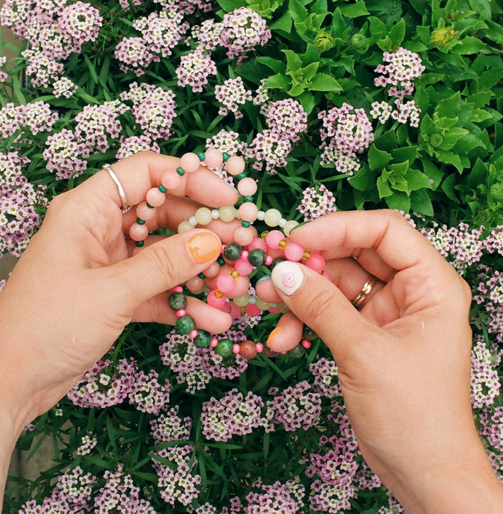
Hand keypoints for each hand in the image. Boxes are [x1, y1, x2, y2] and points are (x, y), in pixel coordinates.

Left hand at [0, 151, 238, 429]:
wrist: (11, 383)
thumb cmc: (45, 325)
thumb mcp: (111, 291)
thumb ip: (165, 264)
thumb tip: (213, 242)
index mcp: (88, 209)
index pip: (145, 173)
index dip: (190, 178)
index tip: (227, 199)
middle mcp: (101, 229)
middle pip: (162, 213)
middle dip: (203, 230)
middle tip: (240, 243)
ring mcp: (111, 263)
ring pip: (165, 254)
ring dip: (198, 271)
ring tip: (233, 286)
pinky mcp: (118, 294)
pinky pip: (159, 288)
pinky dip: (183, 301)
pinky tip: (211, 318)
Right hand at [265, 210, 502, 512]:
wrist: (421, 471)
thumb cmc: (414, 415)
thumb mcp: (364, 353)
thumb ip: (321, 307)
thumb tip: (283, 272)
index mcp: (431, 284)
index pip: (384, 230)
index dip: (339, 227)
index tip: (297, 241)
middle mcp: (410, 291)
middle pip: (354, 254)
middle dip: (312, 263)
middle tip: (273, 269)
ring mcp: (385, 313)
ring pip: (335, 284)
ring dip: (300, 294)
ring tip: (267, 304)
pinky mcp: (365, 334)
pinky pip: (328, 312)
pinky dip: (304, 320)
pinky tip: (282, 338)